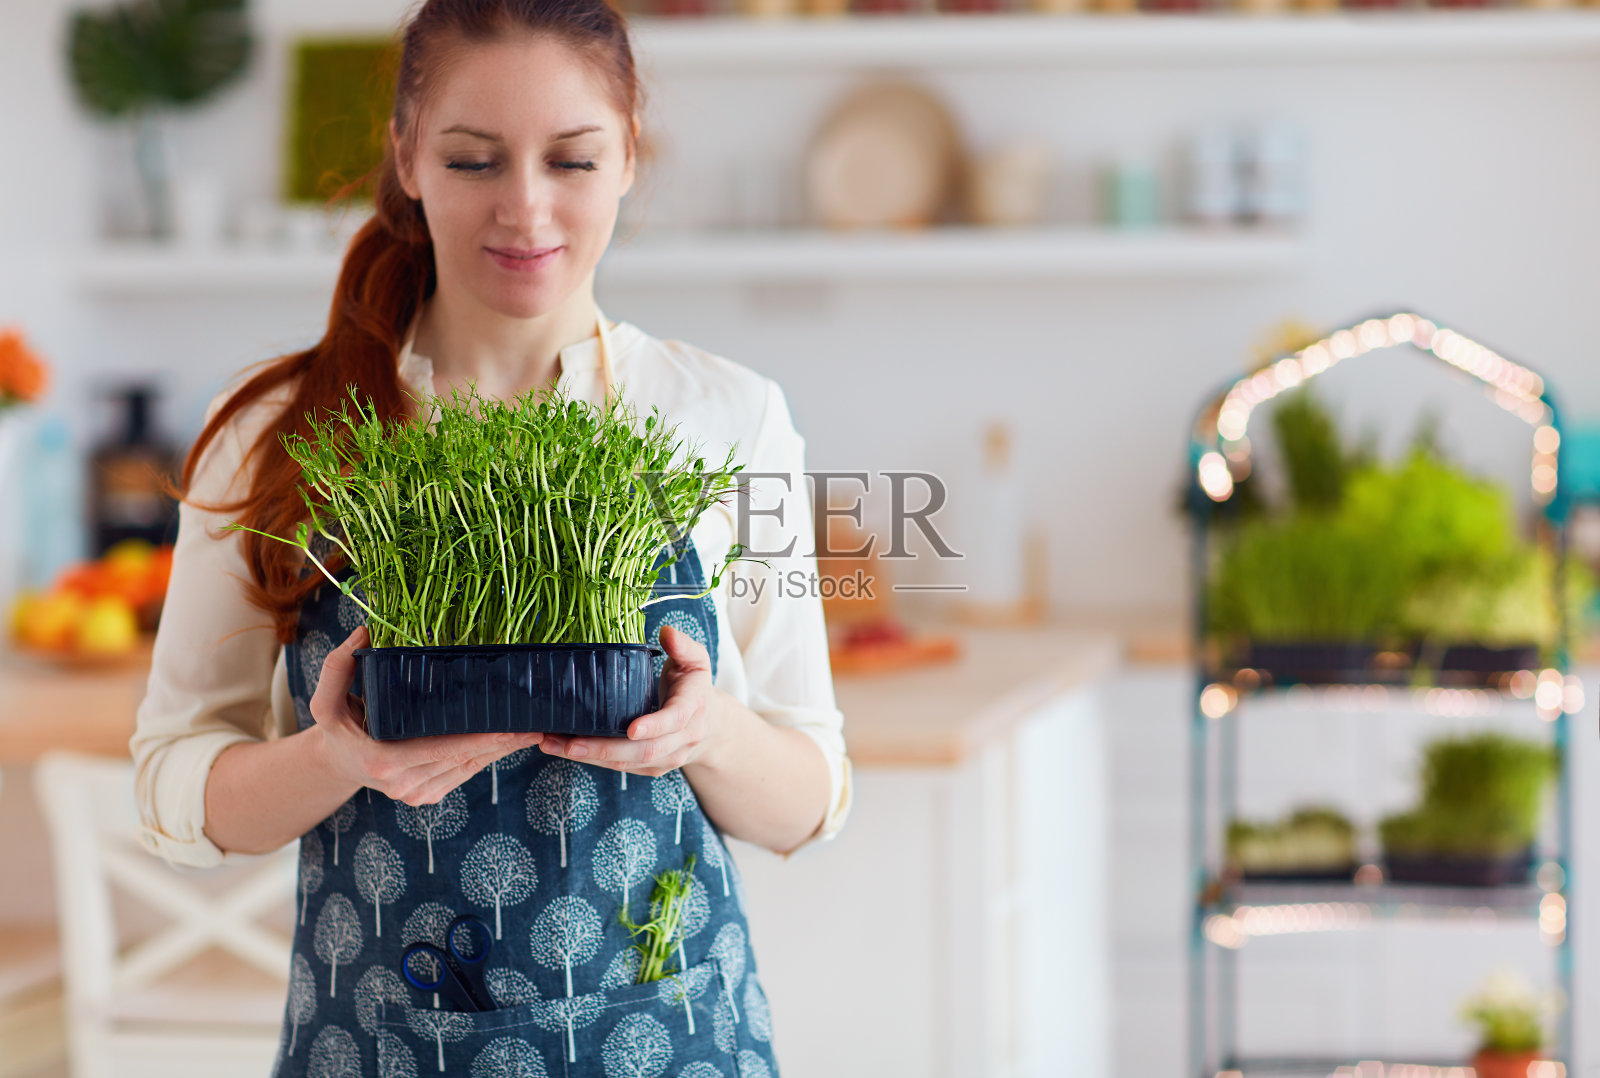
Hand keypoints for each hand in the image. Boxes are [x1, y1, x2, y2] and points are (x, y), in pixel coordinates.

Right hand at [308, 626, 542, 805]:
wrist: (338, 764)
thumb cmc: (337, 727)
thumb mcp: (325, 700)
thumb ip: (337, 667)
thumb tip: (363, 632)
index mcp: (383, 761)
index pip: (442, 749)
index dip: (480, 739)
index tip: (510, 727)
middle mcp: (403, 784)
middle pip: (464, 760)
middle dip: (502, 743)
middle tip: (536, 724)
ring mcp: (417, 794)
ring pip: (469, 769)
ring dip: (502, 751)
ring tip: (532, 730)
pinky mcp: (428, 796)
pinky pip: (464, 774)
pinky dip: (487, 758)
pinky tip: (509, 741)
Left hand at [539, 623, 726, 776]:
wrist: (710, 728)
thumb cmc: (694, 687)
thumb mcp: (696, 661)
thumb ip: (683, 646)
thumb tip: (667, 631)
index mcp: (693, 709)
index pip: (675, 719)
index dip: (654, 726)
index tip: (631, 728)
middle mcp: (682, 740)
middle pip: (644, 751)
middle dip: (604, 748)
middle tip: (568, 743)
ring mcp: (666, 758)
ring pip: (627, 763)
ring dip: (589, 757)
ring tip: (553, 745)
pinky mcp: (650, 769)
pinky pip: (621, 768)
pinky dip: (592, 760)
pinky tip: (564, 749)